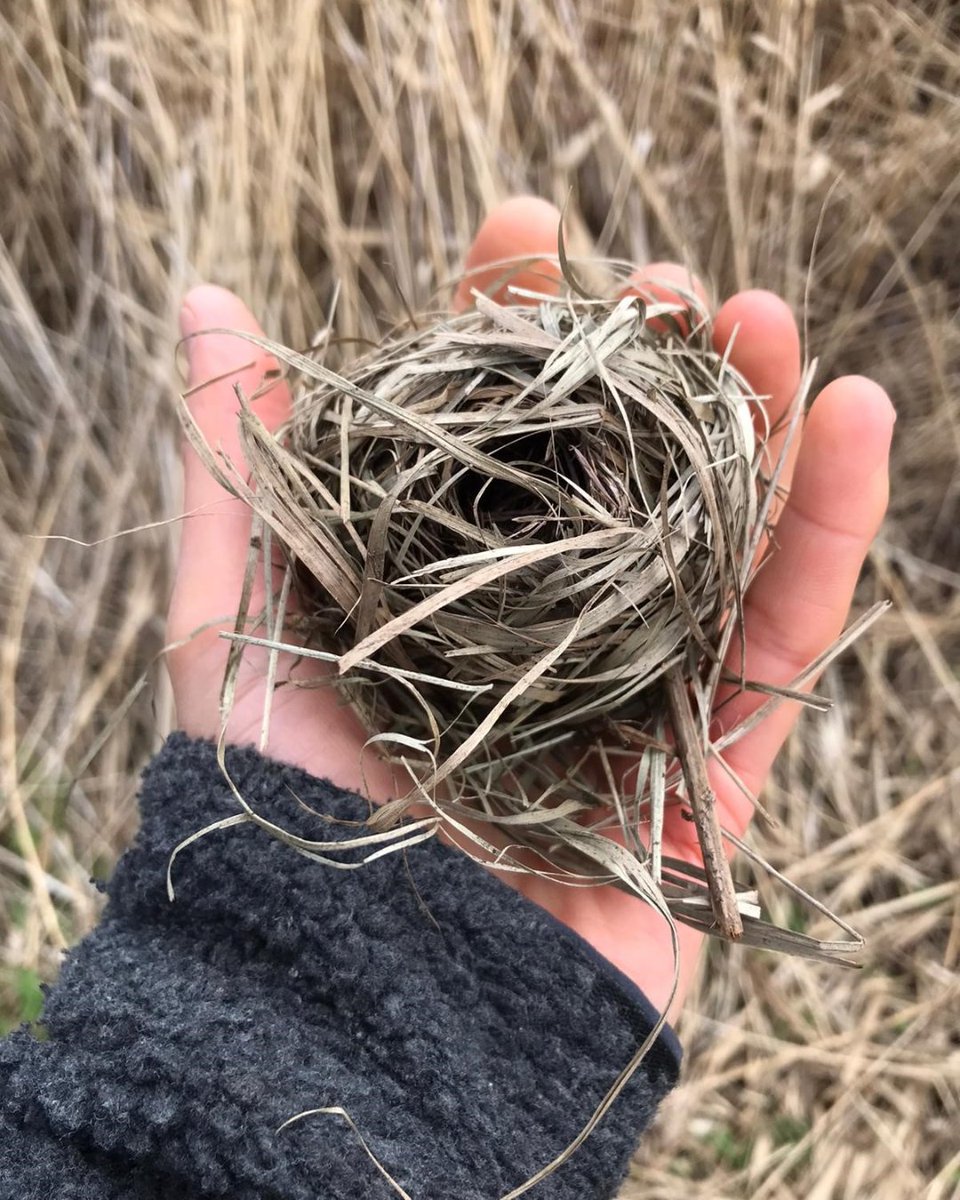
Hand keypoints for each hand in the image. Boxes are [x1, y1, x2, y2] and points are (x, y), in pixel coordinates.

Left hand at [168, 196, 892, 1017]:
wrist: (354, 1010)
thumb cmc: (277, 820)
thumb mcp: (227, 622)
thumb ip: (232, 469)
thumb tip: (207, 303)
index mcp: (436, 588)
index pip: (485, 430)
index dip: (506, 326)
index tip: (522, 228)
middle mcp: (538, 631)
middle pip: (610, 475)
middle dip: (641, 367)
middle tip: (662, 279)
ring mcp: (629, 694)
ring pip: (710, 541)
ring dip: (752, 424)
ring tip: (769, 317)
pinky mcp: (710, 772)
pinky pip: (784, 642)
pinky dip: (828, 534)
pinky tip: (855, 418)